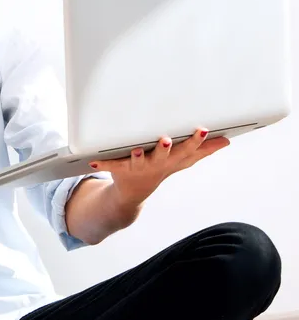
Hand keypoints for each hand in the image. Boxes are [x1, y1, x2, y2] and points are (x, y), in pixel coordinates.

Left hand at [88, 128, 229, 208]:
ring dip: (137, 156)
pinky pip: (110, 165)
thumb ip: (203, 150)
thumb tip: (227, 141)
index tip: (203, 128)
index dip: (195, 141)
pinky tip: (94, 161)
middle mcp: (156, 164)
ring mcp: (138, 167)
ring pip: (138, 161)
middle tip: (166, 139)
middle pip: (163, 156)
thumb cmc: (161, 167)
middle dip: (166, 149)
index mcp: (172, 160)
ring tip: (136, 148)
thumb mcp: (183, 160)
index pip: (187, 150)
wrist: (134, 190)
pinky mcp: (119, 168)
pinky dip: (103, 164)